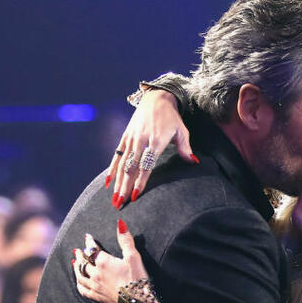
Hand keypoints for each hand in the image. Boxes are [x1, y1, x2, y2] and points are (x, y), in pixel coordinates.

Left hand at [73, 220, 147, 302]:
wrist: (137, 302)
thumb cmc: (137, 278)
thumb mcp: (134, 256)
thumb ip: (125, 240)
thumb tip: (120, 224)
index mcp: (104, 262)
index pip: (93, 249)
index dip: (90, 242)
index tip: (87, 237)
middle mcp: (96, 273)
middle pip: (83, 262)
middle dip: (81, 254)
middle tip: (78, 250)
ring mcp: (95, 286)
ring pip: (80, 275)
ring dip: (77, 268)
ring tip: (75, 263)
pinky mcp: (97, 297)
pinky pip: (83, 290)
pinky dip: (79, 284)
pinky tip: (78, 282)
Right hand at [108, 89, 195, 208]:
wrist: (156, 98)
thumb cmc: (172, 118)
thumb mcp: (182, 131)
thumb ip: (186, 148)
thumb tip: (192, 162)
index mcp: (156, 141)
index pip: (147, 166)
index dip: (140, 181)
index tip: (135, 195)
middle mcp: (141, 141)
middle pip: (131, 168)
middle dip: (124, 187)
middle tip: (119, 204)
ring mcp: (131, 139)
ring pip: (122, 164)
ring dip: (117, 182)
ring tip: (114, 198)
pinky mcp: (125, 136)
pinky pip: (117, 155)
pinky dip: (112, 169)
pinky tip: (108, 182)